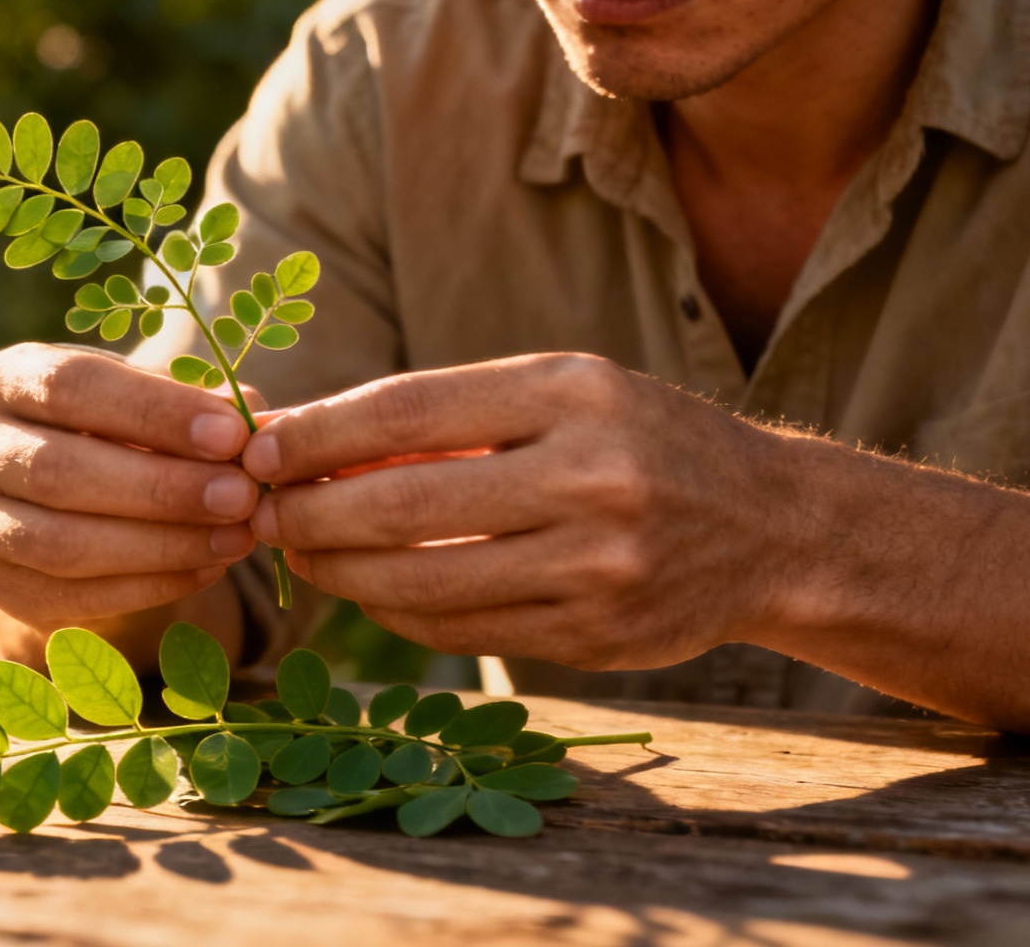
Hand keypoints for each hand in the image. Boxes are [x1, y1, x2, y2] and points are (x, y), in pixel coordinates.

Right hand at [0, 343, 259, 629]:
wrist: (76, 497)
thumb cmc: (125, 429)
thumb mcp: (154, 402)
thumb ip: (197, 407)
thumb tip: (252, 420)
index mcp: (3, 379)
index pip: (72, 386)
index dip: (154, 411)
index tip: (232, 433)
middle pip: (60, 470)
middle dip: (162, 487)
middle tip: (241, 495)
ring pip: (62, 543)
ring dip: (161, 544)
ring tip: (236, 537)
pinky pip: (71, 597)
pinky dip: (148, 585)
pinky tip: (207, 568)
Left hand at [241, 353, 800, 670]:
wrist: (773, 529)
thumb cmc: (640, 441)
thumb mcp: (564, 391)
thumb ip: (447, 414)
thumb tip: (304, 434)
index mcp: (574, 392)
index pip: (408, 409)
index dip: (317, 433)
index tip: (257, 445)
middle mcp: (590, 476)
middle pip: (402, 503)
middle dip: (308, 512)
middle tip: (258, 512)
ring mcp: (597, 566)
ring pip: (421, 580)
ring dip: (339, 572)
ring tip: (300, 553)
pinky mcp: (595, 637)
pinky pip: (460, 631)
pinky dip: (396, 612)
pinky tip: (368, 592)